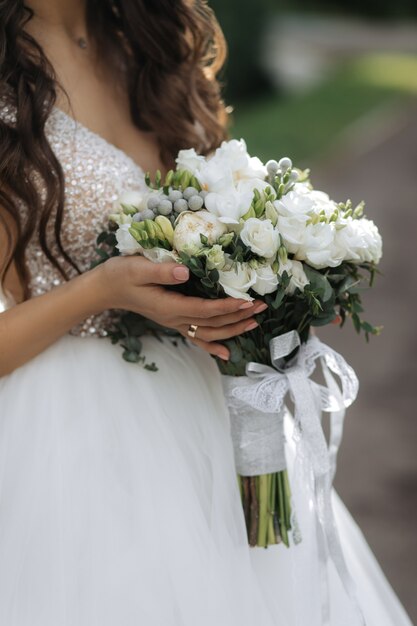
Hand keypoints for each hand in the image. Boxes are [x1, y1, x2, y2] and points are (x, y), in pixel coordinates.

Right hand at [95, 256, 267, 359]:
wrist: (106, 289)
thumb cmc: (121, 275)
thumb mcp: (138, 268)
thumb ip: (162, 271)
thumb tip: (185, 272)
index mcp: (169, 306)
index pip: (204, 310)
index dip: (227, 307)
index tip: (246, 301)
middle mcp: (174, 319)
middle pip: (212, 323)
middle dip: (238, 316)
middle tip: (261, 307)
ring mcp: (174, 323)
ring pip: (208, 333)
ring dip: (232, 329)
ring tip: (253, 323)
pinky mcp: (173, 321)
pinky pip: (196, 338)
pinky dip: (212, 346)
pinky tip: (226, 354)